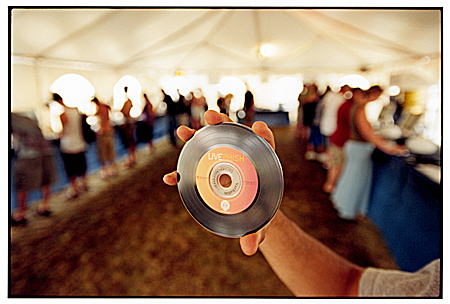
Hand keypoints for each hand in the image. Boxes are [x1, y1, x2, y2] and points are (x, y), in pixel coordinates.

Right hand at [163, 110, 275, 255]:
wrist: (251, 215)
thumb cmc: (260, 214)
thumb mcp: (260, 224)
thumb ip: (257, 233)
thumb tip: (249, 248)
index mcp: (260, 164)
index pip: (265, 144)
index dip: (263, 135)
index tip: (257, 127)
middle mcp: (240, 157)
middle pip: (232, 134)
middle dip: (221, 123)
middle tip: (210, 118)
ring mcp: (222, 162)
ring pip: (208, 144)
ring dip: (195, 136)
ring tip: (183, 132)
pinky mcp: (208, 172)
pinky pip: (193, 168)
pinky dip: (181, 171)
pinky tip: (169, 178)